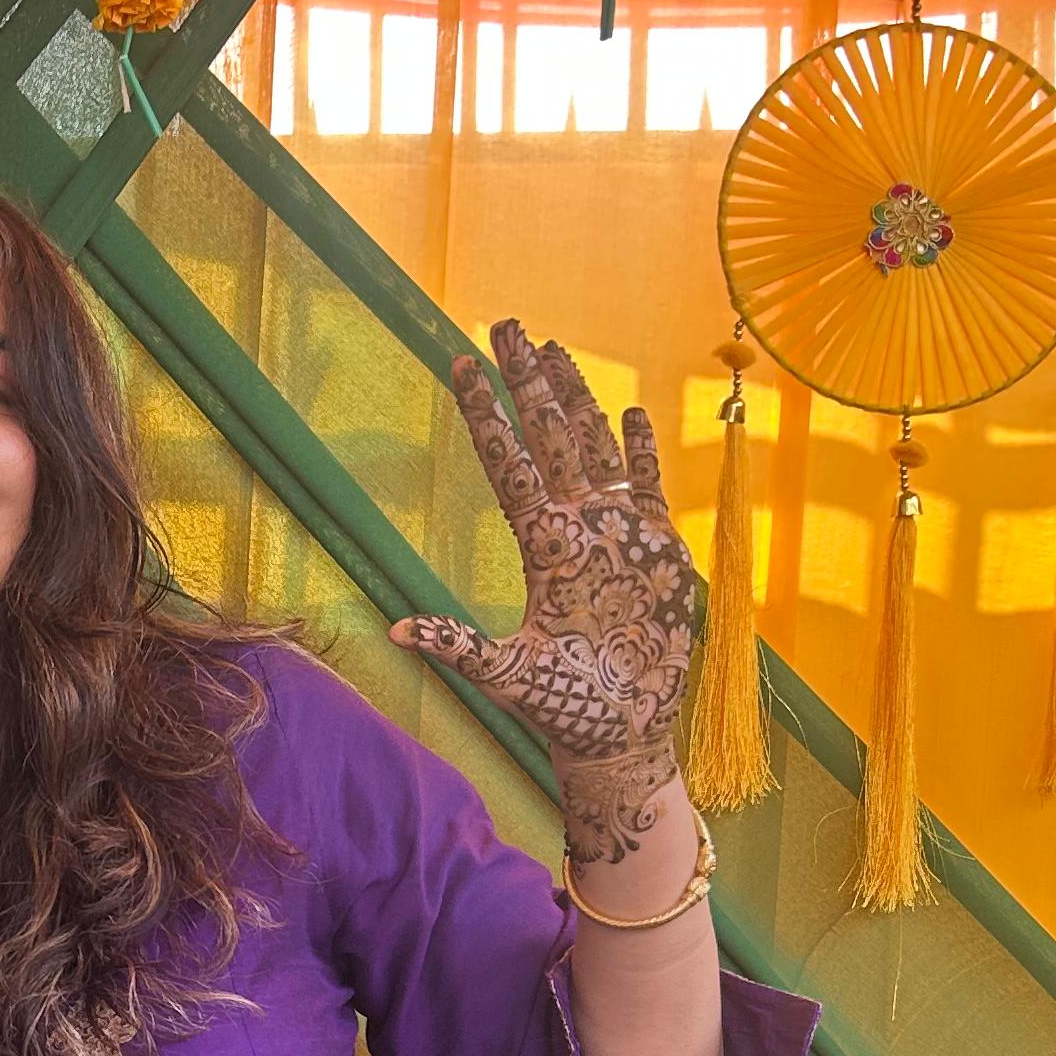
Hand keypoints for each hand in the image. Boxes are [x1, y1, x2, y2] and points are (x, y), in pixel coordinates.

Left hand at [390, 317, 696, 868]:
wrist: (621, 732)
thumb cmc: (562, 709)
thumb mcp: (505, 675)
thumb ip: (460, 647)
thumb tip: (397, 633)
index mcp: (541, 547)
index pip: (508, 464)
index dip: (489, 415)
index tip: (462, 365)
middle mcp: (575, 527)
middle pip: (549, 435)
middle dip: (529, 379)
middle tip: (507, 323)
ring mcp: (617, 532)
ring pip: (593, 446)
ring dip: (577, 397)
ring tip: (555, 347)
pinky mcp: (659, 548)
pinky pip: (649, 485)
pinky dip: (641, 450)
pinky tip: (630, 412)